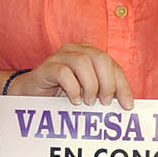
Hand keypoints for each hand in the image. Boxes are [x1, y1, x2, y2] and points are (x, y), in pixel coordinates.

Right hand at [11, 43, 133, 107]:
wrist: (29, 95)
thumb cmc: (60, 95)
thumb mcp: (86, 94)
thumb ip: (103, 93)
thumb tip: (125, 105)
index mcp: (90, 55)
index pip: (113, 65)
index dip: (123, 85)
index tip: (128, 106)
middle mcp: (77, 51)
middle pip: (101, 58)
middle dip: (108, 83)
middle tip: (105, 102)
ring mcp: (60, 56)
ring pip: (83, 62)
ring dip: (90, 85)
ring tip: (88, 102)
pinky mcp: (47, 67)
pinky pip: (63, 72)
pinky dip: (73, 88)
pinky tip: (74, 101)